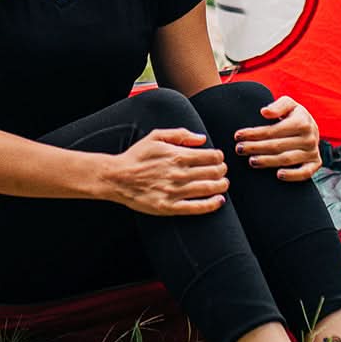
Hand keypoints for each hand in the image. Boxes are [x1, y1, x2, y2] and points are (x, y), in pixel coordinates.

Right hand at [106, 128, 227, 215]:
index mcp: (177, 155)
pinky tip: (219, 201)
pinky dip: (211, 204)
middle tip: (222, 171)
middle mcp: (179, 173)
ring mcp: (175, 191)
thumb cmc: (137, 156)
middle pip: (213, 172)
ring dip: (221, 186)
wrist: (117, 177)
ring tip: (223, 184)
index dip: (219, 157)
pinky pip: (196, 207)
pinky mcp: (169, 207)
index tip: (218, 158)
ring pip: (208, 189)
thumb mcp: (156, 136)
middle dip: (222, 171)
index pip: (211, 156)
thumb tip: (202, 138)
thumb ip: (181, 134)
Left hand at [234, 95, 320, 181]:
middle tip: (239, 149)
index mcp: (302, 122)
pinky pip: (305, 173)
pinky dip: (292, 175)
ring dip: (267, 161)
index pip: (273, 130)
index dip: (254, 134)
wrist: (312, 127)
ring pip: (286, 159)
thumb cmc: (294, 115)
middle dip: (255, 147)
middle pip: (277, 146)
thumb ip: (277, 106)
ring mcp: (313, 152)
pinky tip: (278, 175)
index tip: (238, 136)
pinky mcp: (315, 164)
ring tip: (251, 161)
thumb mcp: (288, 104)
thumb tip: (264, 112)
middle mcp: (309, 138)